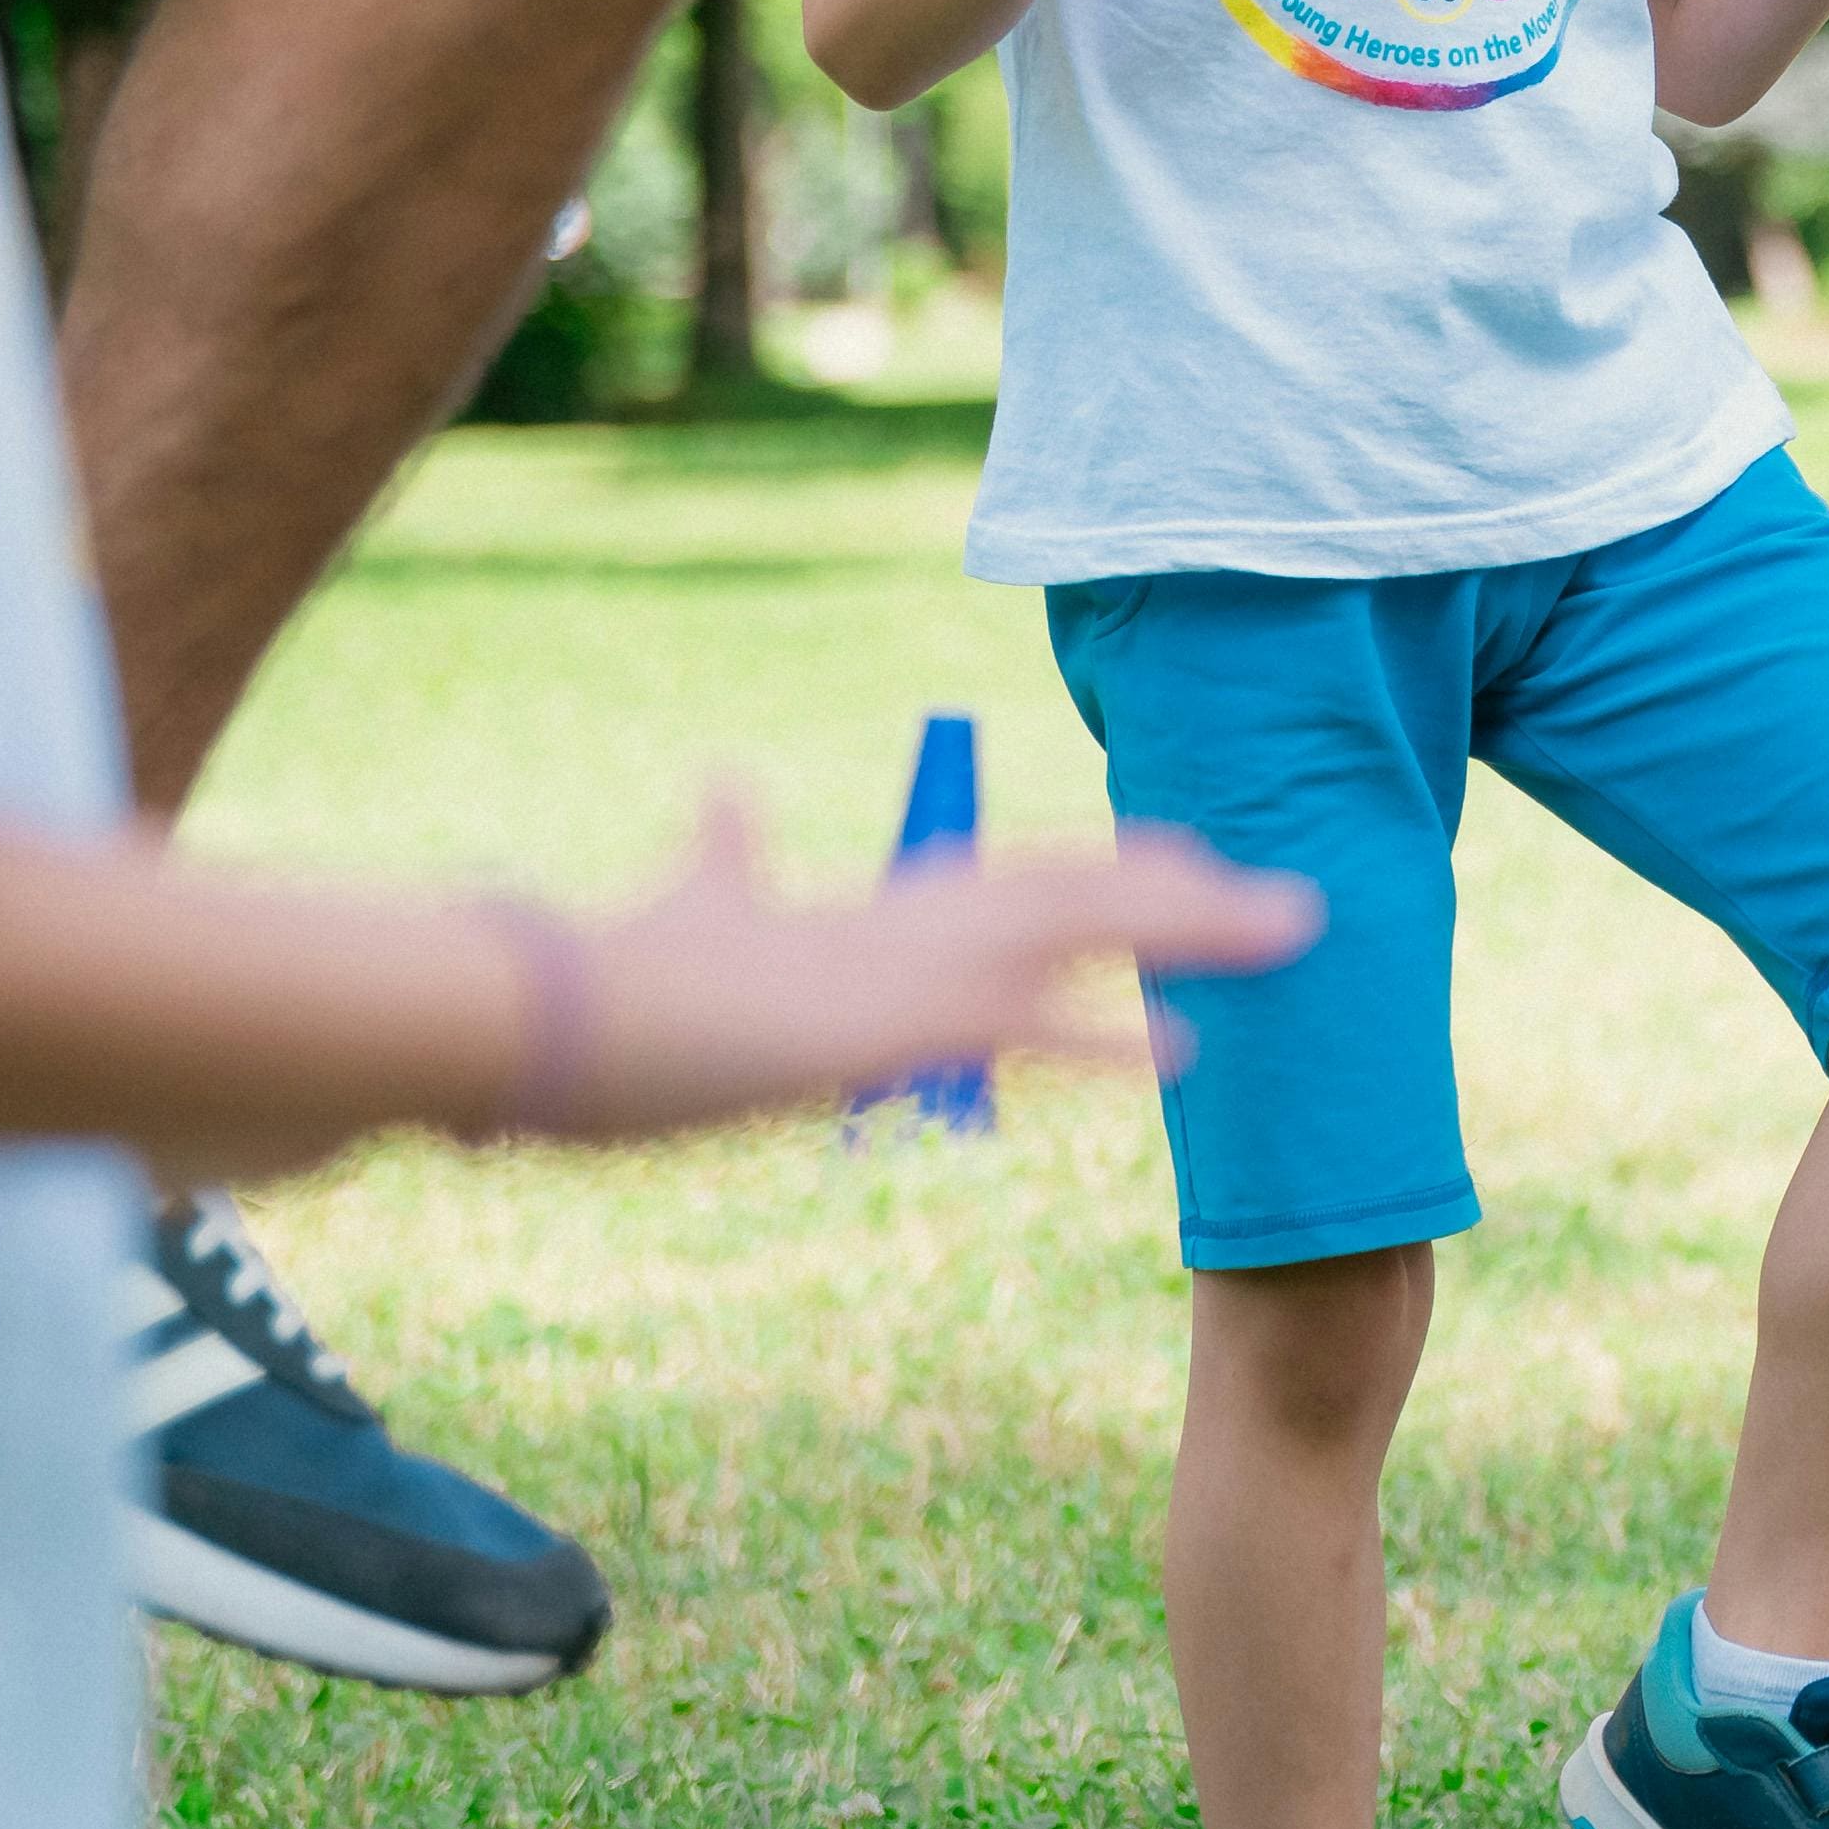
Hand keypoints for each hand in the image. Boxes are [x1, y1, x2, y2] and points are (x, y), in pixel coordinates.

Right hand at [509, 795, 1316, 1144]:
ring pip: (1082, 925)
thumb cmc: (600, 978)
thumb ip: (721, 854)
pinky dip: (1115, 1036)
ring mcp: (904, 964)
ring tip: (1286, 927)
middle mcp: (902, 918)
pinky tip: (1193, 1051)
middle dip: (1169, 889)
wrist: (542, 1006)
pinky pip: (1036, 1026)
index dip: (1096, 870)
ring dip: (1190, 927)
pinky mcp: (892, 1023)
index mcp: (864, 907)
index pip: (1006, 877)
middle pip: (1068, 885)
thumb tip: (722, 778)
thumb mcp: (682, 908)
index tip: (1173, 859)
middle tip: (1266, 893)